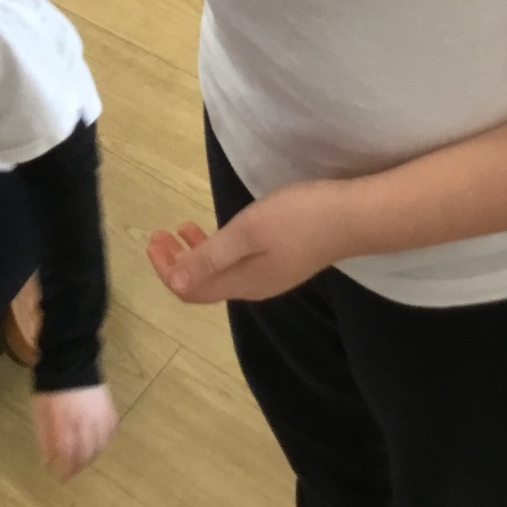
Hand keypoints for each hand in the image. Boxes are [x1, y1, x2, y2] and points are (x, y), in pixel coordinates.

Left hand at [32, 386, 117, 480]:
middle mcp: (84, 423)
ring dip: (92, 456)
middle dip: (79, 466)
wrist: (70, 361)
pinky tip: (99, 443)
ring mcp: (98, 416)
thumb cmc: (51, 388)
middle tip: (73, 472)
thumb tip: (48, 462)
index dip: (66, 469)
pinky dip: (105, 440)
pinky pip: (110, 431)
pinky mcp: (108, 408)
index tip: (63, 478)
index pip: (67, 455)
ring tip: (85, 459)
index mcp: (65, 423)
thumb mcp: (41, 412)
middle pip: (85, 453)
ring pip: (99, 445)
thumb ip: (45, 437)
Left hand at [147, 180, 355, 302]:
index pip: (191, 289)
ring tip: (181, 229)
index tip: (153, 239)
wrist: (352, 217)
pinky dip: (218, 249)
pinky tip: (221, 230)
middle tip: (159, 234)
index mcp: (242, 283)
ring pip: (220, 273)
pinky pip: (238, 264)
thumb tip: (175, 283)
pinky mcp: (283, 261)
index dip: (166, 269)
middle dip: (176, 262)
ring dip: (196, 254)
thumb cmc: (297, 218)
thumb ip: (212, 257)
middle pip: (203, 285)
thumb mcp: (248, 232)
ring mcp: (271, 275)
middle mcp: (254, 287)